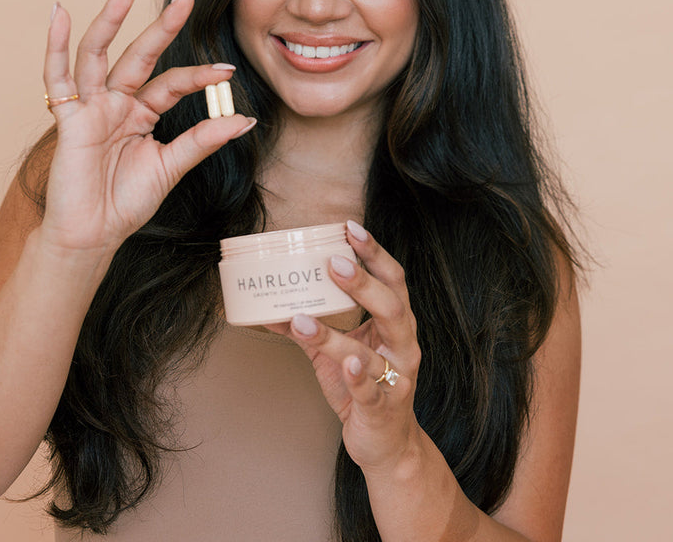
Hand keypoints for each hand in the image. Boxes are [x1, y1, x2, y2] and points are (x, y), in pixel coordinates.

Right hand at [40, 0, 254, 253]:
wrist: (93, 235)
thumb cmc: (126, 202)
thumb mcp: (171, 167)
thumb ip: (204, 140)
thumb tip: (245, 120)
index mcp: (141, 113)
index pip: (172, 82)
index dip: (199, 76)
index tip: (227, 71)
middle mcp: (116, 102)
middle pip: (140, 54)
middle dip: (162, 24)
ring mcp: (90, 107)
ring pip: (98, 53)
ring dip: (112, 18)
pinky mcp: (68, 120)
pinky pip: (58, 77)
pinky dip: (56, 45)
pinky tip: (60, 13)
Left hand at [267, 221, 423, 472]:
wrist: (387, 445)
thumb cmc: (362, 389)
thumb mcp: (335, 354)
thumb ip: (309, 330)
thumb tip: (268, 309)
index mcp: (397, 325)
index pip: (393, 281)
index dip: (375, 254)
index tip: (350, 228)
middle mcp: (404, 347)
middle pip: (392, 308)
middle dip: (364, 284)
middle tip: (333, 262)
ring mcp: (397, 378)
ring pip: (371, 352)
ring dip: (336, 336)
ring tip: (304, 318)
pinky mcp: (383, 408)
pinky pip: (371, 389)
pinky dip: (357, 376)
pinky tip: (345, 363)